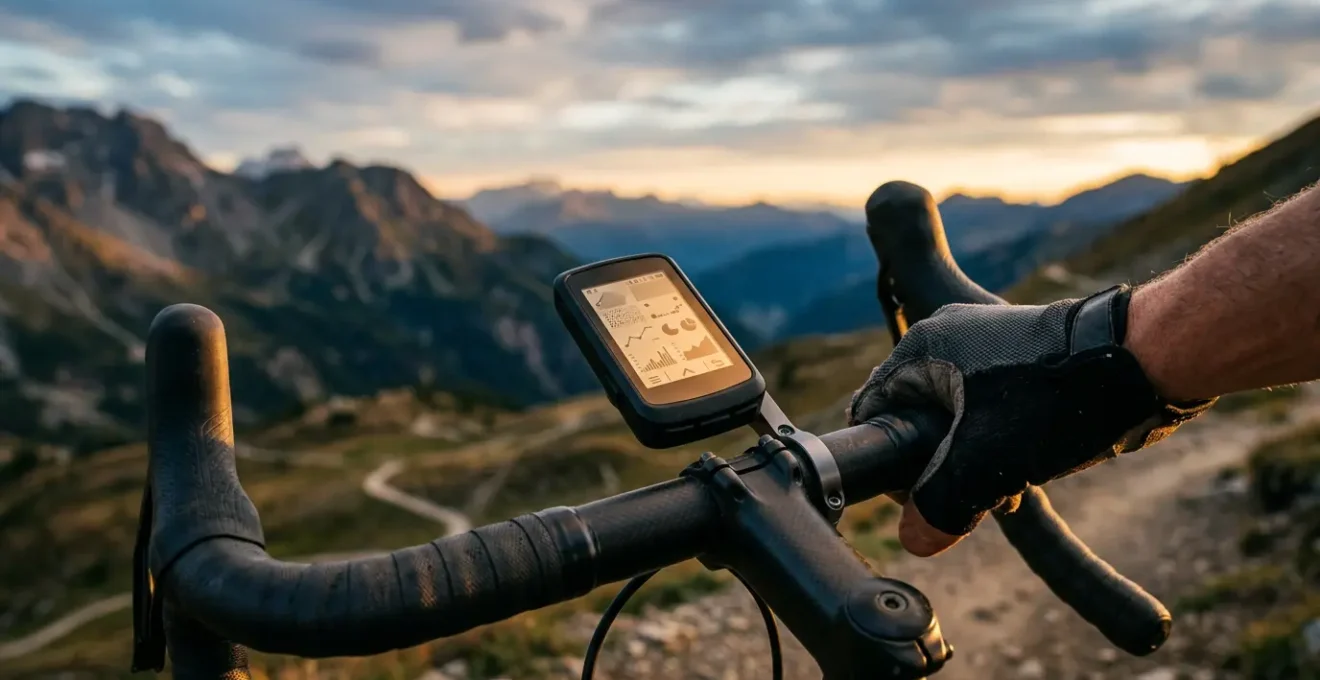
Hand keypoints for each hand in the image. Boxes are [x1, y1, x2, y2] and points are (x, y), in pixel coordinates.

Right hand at [848, 286, 1213, 555]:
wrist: (1145, 360)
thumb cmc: (1059, 400)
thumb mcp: (985, 465)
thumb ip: (939, 505)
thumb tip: (915, 539)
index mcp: (923, 348)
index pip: (873, 412)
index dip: (889, 466)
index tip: (921, 499)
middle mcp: (948, 336)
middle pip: (915, 418)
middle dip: (940, 467)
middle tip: (974, 495)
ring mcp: (987, 341)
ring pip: (955, 418)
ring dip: (973, 459)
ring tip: (1007, 484)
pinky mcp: (1022, 353)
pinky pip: (989, 406)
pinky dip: (1000, 440)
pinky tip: (1029, 464)